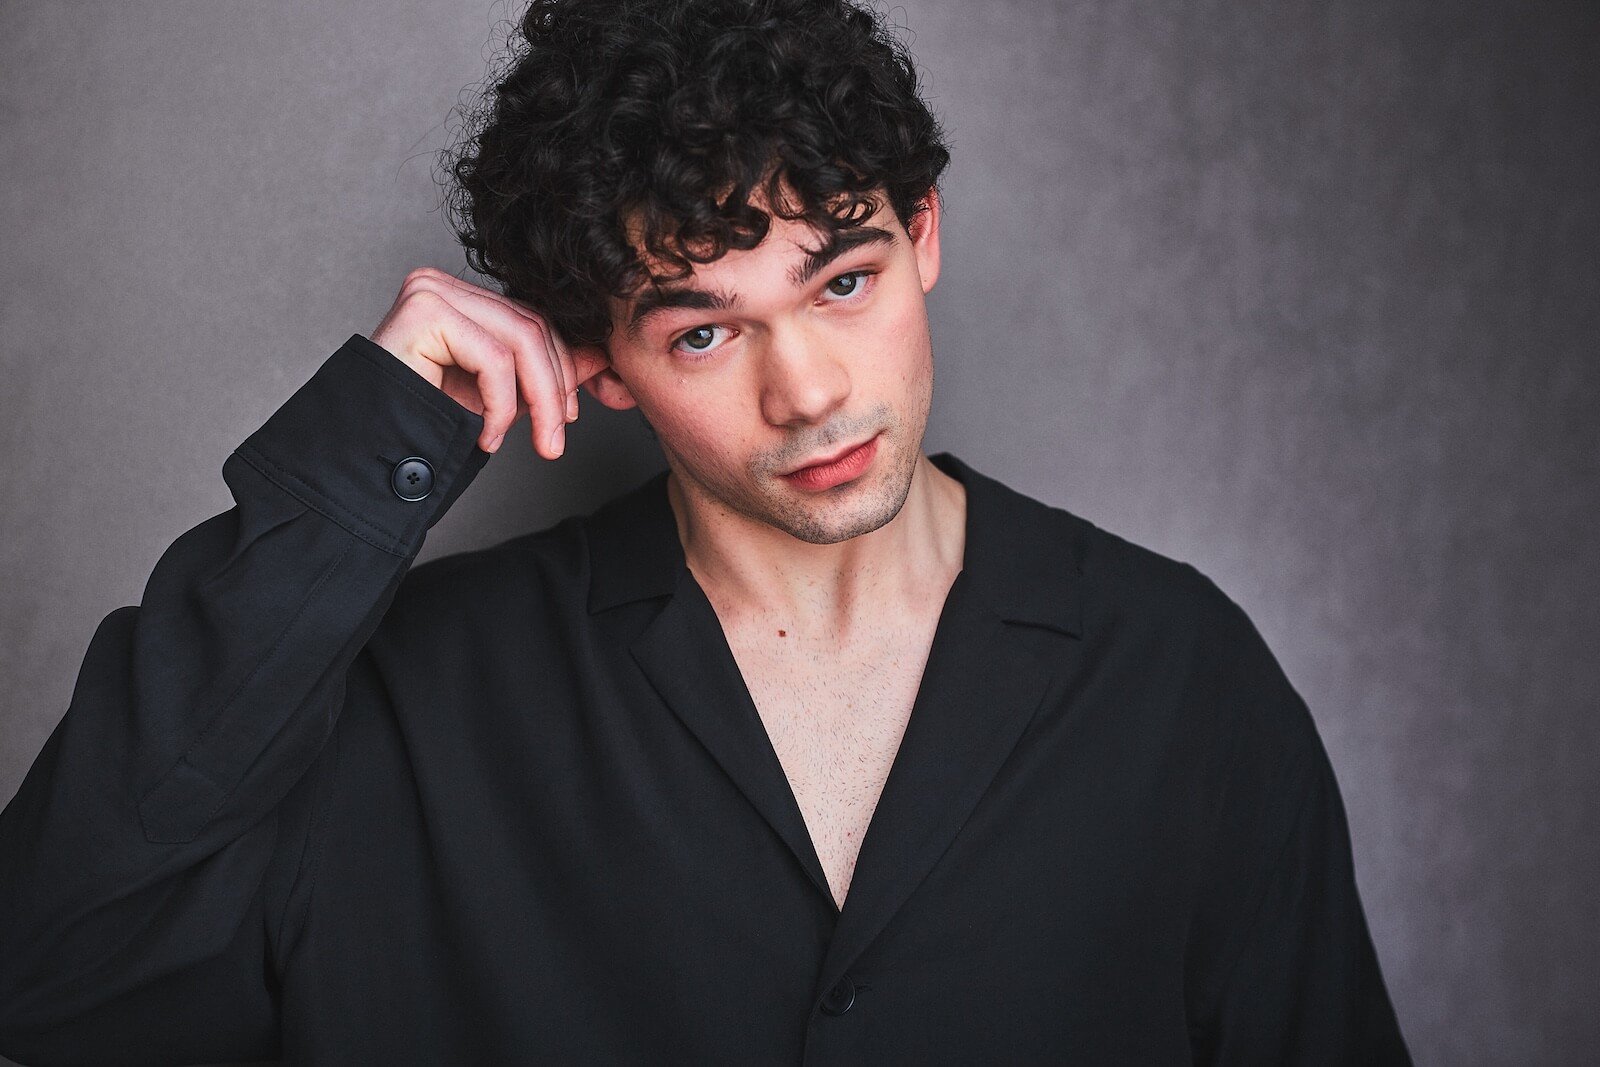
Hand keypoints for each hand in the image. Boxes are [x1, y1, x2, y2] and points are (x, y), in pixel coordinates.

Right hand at [368, 268, 609, 456]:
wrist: (372, 452)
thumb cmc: (424, 424)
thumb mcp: (499, 395)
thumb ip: (543, 373)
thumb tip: (599, 358)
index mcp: (459, 297)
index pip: (531, 319)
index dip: (561, 367)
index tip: (567, 416)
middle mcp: (441, 285)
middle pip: (531, 326)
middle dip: (555, 388)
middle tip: (556, 439)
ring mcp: (430, 292)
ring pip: (521, 340)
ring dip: (539, 401)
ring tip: (538, 442)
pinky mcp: (424, 312)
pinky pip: (494, 358)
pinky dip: (501, 405)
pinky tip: (487, 436)